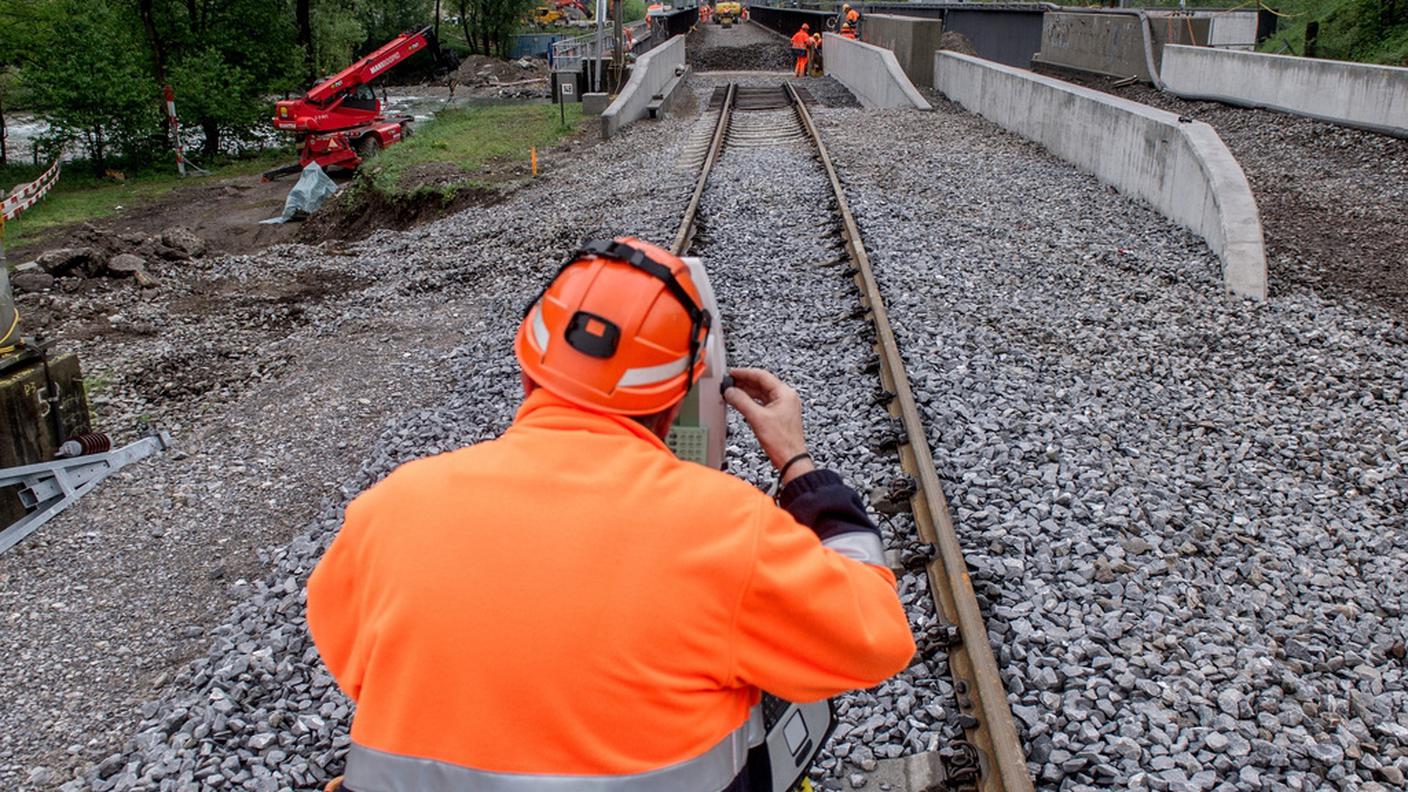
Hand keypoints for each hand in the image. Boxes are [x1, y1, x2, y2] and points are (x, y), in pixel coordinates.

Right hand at [723, 368, 814, 483]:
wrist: (791, 459)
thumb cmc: (782, 442)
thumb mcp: (757, 418)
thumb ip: (742, 402)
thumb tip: (731, 392)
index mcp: (785, 393)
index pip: (762, 376)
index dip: (745, 373)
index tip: (732, 373)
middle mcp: (786, 398)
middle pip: (762, 384)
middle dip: (745, 382)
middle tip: (730, 383)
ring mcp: (784, 407)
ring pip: (762, 394)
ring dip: (747, 392)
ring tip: (733, 392)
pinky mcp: (780, 416)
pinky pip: (764, 403)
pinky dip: (752, 402)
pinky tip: (742, 403)